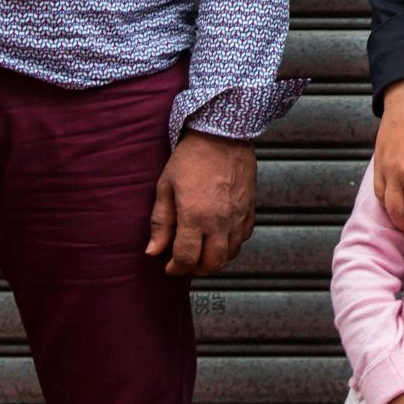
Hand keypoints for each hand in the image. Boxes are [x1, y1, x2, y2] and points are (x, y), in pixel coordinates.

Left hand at [146, 130, 257, 275]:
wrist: (223, 134)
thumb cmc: (191, 158)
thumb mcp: (166, 187)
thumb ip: (160, 222)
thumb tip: (153, 251)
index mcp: (195, 217)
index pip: (186, 259)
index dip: (176, 268)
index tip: (169, 266)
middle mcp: (220, 222)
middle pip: (212, 264)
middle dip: (195, 269)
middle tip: (185, 263)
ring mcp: (238, 217)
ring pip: (230, 255)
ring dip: (214, 259)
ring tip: (201, 252)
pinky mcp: (250, 209)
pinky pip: (243, 238)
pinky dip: (231, 245)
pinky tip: (219, 237)